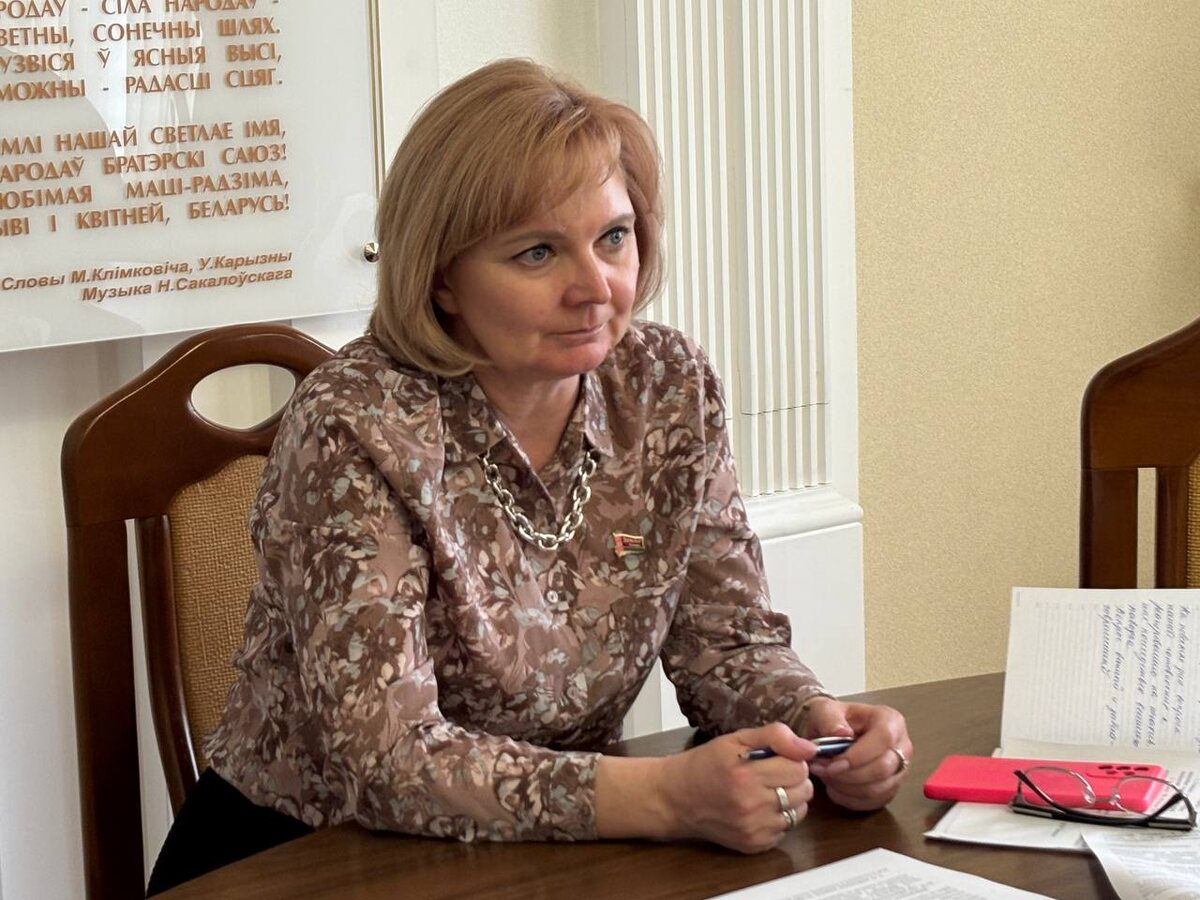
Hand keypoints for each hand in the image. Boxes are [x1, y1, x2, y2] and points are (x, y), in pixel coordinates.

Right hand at [658, 722, 816, 852]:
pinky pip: (785, 830)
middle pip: (803, 791)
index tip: (778, 759)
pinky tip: (759, 808)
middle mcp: (752, 805)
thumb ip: (775, 736)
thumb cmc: (705, 764)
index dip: (792, 760)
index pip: (799, 768)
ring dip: (789, 800)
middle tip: (772, 774)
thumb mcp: (736, 739)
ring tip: (766, 791)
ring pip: (799, 812)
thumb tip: (809, 748)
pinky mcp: (754, 845)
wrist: (676, 798)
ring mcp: (754, 828)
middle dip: (793, 779)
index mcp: (747, 774)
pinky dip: (778, 818)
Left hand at [803, 699, 910, 810]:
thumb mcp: (825, 710)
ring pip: (878, 790)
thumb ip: (829, 719)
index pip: (883, 740)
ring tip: (826, 777)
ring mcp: (899, 770)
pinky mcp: (891, 789)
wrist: (833, 734)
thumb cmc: (833, 720)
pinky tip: (834, 788)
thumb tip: (840, 732)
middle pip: (883, 769)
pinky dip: (850, 799)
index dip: (858, 756)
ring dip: (847, 788)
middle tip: (823, 771)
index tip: (833, 765)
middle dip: (849, 775)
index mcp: (890, 721)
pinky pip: (874, 802)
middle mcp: (902, 746)